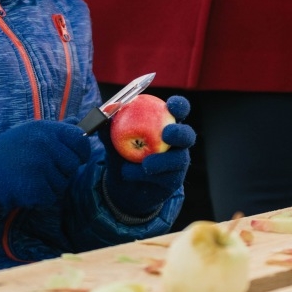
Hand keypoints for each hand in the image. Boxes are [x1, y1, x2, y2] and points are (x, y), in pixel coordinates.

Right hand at [0, 120, 91, 212]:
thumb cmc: (10, 150)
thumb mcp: (31, 131)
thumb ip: (57, 129)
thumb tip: (79, 123)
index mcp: (47, 130)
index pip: (80, 140)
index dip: (80, 151)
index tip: (74, 156)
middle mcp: (45, 146)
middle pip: (74, 164)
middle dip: (63, 169)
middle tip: (42, 167)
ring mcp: (41, 167)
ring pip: (63, 182)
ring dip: (50, 184)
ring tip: (30, 176)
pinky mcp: (36, 188)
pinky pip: (51, 196)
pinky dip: (41, 196)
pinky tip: (26, 187)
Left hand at [102, 95, 195, 218]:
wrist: (121, 186)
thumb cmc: (121, 155)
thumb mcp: (112, 141)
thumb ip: (109, 128)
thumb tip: (103, 112)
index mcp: (165, 124)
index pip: (178, 111)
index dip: (179, 106)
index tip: (170, 105)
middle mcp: (176, 143)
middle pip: (187, 135)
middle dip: (179, 133)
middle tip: (166, 134)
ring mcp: (178, 163)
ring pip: (179, 159)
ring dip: (160, 161)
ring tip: (144, 164)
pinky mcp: (174, 181)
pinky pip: (165, 177)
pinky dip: (144, 174)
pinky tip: (128, 173)